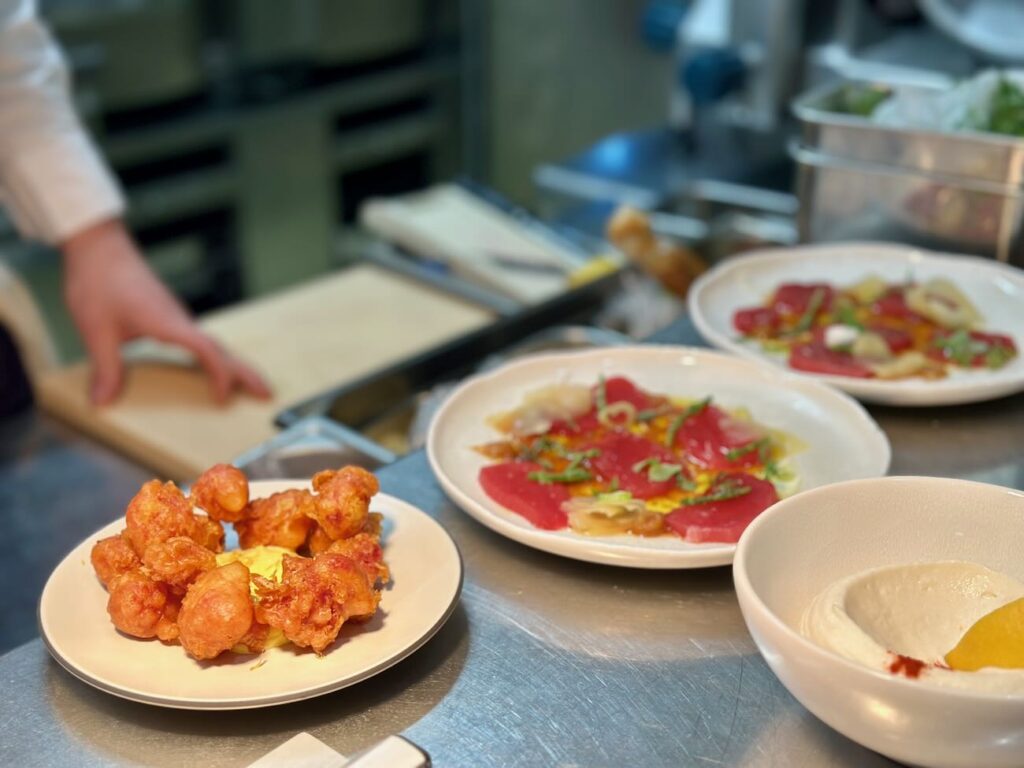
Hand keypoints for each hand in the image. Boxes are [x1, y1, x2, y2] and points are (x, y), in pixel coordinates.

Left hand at [62, 219, 271, 405]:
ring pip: (215, 344)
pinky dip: (214, 356)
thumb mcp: (97, 330)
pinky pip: (201, 340)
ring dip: (234, 365)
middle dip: (246, 373)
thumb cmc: (99, 281)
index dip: (219, 374)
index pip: (206, 349)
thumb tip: (103, 402)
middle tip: (267, 394)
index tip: (224, 399)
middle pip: (223, 349)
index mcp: (168, 323)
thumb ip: (106, 368)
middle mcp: (179, 320)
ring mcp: (177, 317)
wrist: (100, 247)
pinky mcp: (170, 315)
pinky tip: (211, 365)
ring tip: (249, 384)